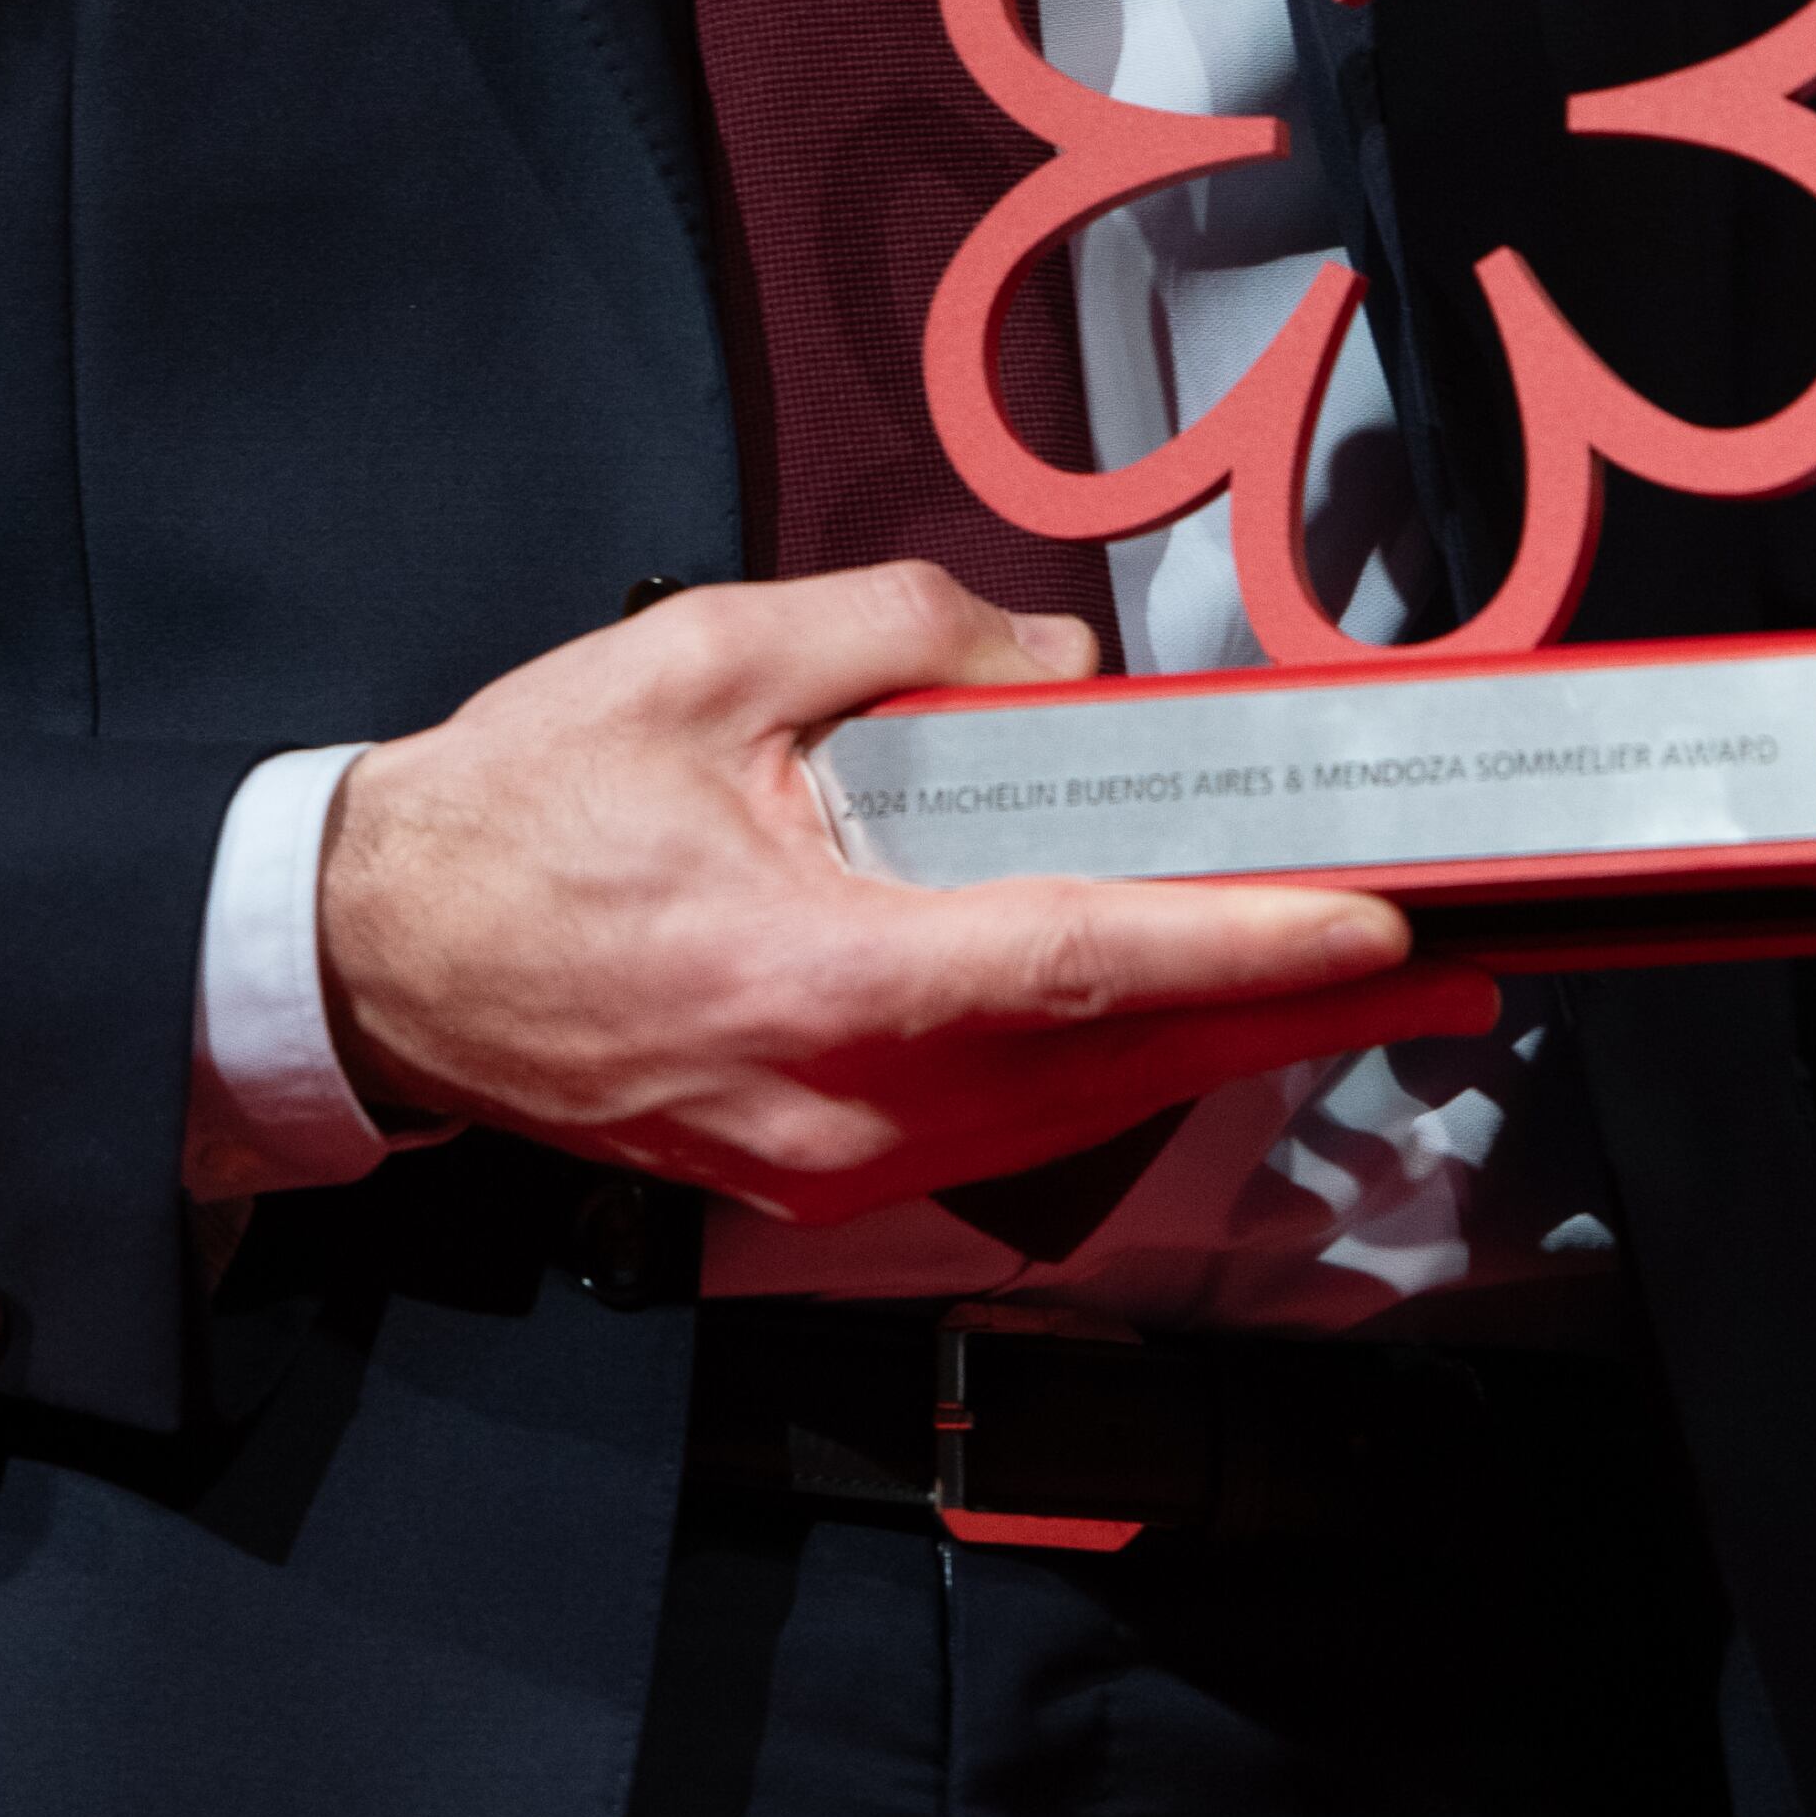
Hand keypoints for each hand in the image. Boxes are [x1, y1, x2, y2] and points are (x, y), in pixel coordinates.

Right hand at [316, 561, 1496, 1220]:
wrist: (383, 960)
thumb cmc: (522, 812)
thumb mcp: (707, 656)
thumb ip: (906, 637)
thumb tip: (1055, 666)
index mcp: (817, 977)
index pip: (1085, 962)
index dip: (1250, 945)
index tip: (1377, 924)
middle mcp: (842, 1108)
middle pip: (1116, 1064)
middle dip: (1284, 1010)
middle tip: (1432, 962)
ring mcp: (830, 1168)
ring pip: (1073, 1115)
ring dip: (1206, 1047)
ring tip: (1332, 981)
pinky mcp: (813, 1179)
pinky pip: (1002, 1132)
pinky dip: (1103, 1071)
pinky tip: (1163, 1014)